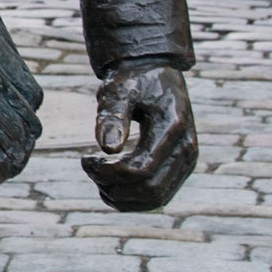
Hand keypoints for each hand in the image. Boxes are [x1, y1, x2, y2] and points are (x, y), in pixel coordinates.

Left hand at [81, 64, 197, 211]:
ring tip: (97, 177)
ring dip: (122, 197)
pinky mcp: (181, 168)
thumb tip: (108, 148)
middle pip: (149, 189)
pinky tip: (109, 186)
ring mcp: (187, 161)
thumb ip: (112, 117)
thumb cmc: (132, 81)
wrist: (155, 72)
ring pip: (156, 199)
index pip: (141, 168)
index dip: (108, 172)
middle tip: (89, 167)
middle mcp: (186, 148)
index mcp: (173, 127)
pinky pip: (159, 196)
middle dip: (113, 186)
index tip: (85, 159)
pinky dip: (133, 199)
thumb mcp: (117, 91)